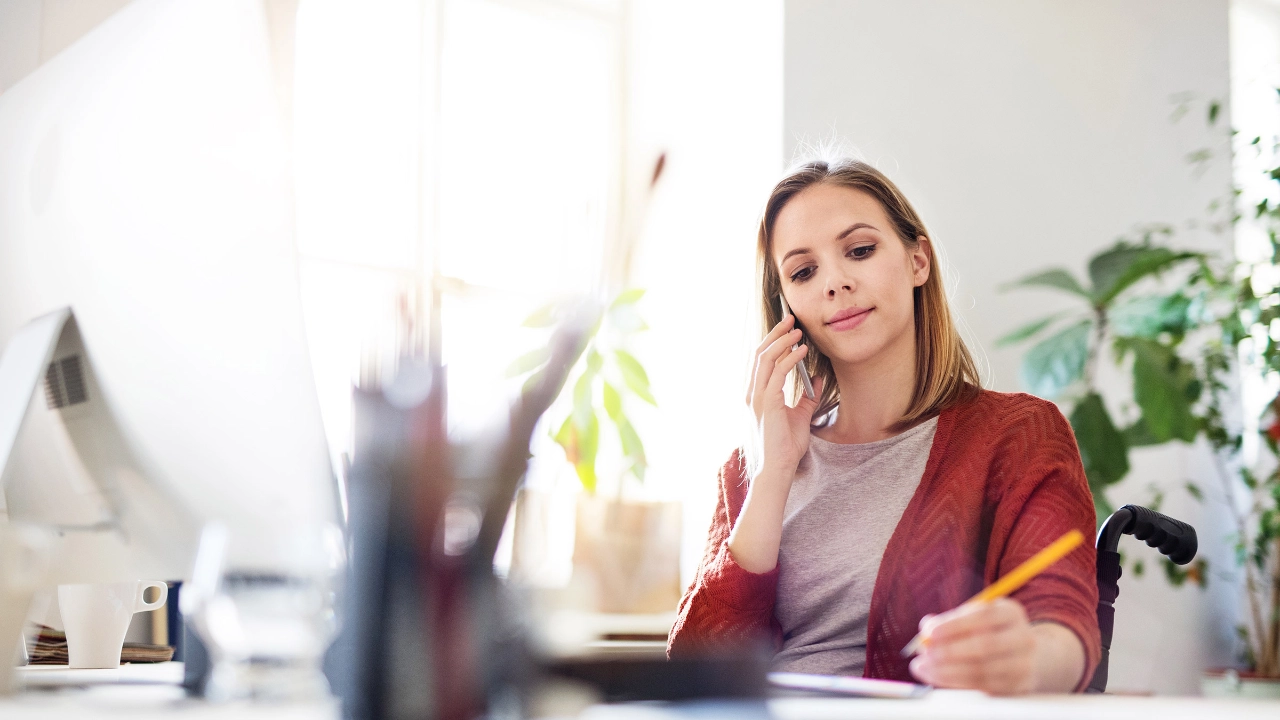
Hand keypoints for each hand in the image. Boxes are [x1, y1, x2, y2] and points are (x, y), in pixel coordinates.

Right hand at [745, 314, 823, 474]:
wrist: (779, 468)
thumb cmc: (786, 447)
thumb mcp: (800, 416)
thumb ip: (807, 397)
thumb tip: (819, 380)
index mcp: (757, 395)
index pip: (760, 361)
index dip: (772, 342)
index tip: (787, 329)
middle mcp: (753, 393)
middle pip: (760, 353)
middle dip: (775, 334)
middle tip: (790, 319)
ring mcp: (758, 397)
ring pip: (765, 358)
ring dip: (782, 341)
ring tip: (797, 331)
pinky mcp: (768, 402)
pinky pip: (777, 372)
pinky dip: (790, 358)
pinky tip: (802, 350)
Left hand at [908, 599, 1036, 694]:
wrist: (1026, 656)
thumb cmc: (989, 632)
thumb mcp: (974, 618)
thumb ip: (950, 620)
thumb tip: (925, 627)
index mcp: (1011, 612)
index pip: (983, 616)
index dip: (954, 624)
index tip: (929, 632)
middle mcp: (1022, 637)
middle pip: (985, 645)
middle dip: (949, 650)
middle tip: (925, 653)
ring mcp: (1023, 664)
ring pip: (981, 670)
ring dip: (946, 670)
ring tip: (923, 666)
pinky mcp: (1016, 686)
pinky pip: (982, 686)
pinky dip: (954, 681)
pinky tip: (936, 676)